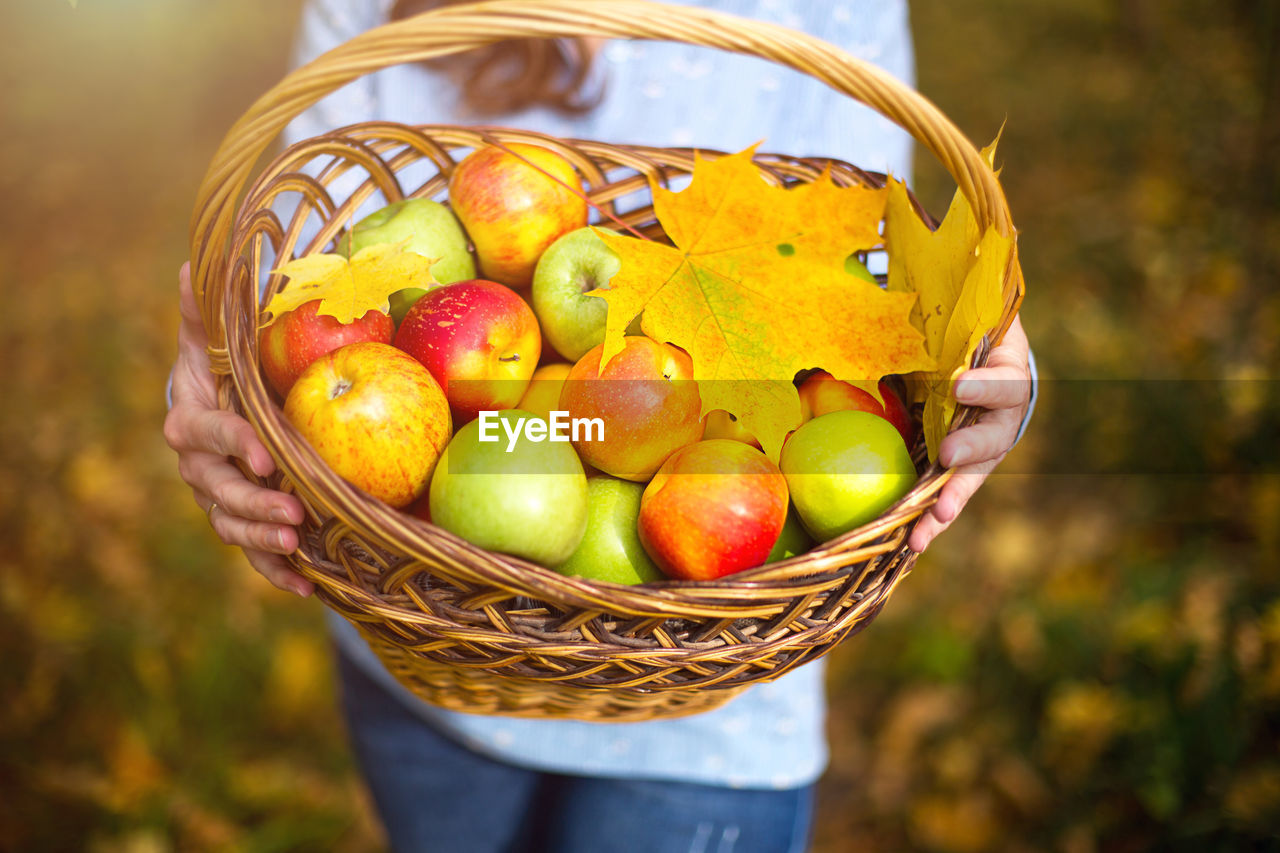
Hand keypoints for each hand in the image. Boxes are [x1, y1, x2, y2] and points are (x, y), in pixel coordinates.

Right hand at [162, 263, 312, 596]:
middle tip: (293, 511)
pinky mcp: (245, 522)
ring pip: (232, 525)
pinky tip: (307, 586)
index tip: (266, 454)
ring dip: (262, 539)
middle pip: (217, 490)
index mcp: (191, 418)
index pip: (207, 433)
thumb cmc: (227, 364)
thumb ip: (207, 308)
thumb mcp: (217, 333)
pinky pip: (257, 554)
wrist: (227, 404)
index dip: (233, 444)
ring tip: (296, 543)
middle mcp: (199, 466)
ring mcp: (220, 498)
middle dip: (252, 503)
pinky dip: (278, 572)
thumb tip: (191, 264)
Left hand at [908, 314, 1031, 552]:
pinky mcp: (961, 470)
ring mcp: (983, 448)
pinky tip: (912, 543)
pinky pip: (948, 495)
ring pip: (970, 479)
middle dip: (970, 450)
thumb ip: (935, 323)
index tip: (958, 385)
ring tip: (929, 525)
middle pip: (993, 438)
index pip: (1005, 380)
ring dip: (948, 504)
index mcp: (1008, 373)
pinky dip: (931, 519)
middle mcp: (1002, 416)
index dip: (984, 386)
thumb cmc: (964, 333)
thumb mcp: (960, 322)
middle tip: (948, 457)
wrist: (975, 354)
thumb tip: (879, 303)